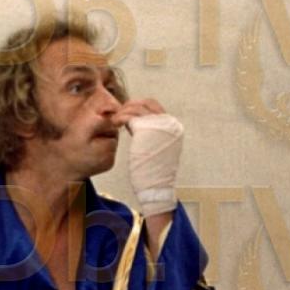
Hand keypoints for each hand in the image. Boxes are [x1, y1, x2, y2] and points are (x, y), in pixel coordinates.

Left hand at [115, 99, 183, 216]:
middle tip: (119, 114)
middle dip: (131, 106)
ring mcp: (159, 125)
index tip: (127, 114)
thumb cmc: (155, 172)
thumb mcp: (158, 147)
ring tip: (115, 121)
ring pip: (138, 108)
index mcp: (174, 127)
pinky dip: (121, 117)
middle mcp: (170, 124)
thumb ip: (153, 133)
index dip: (139, 108)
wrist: (156, 186)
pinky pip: (130, 116)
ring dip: (124, 112)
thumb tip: (137, 121)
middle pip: (148, 103)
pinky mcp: (147, 129)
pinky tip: (115, 123)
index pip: (155, 108)